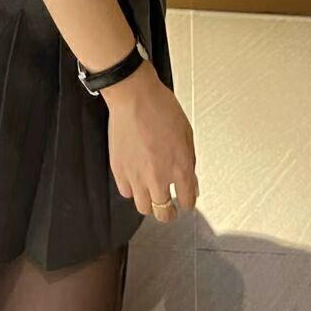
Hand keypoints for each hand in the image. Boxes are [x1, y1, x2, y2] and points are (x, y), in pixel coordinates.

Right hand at [103, 61, 198, 222]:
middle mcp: (159, 177)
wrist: (134, 96)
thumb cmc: (162, 108)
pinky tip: (136, 180)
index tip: (185, 200)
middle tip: (169, 208)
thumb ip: (189, 162)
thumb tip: (191, 182)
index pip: (187, 202)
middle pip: (164, 213)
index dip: (187, 202)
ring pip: (143, 208)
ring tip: (151, 195)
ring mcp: (137, 176)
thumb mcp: (187, 134)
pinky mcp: (119, 171)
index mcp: (180, 168)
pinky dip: (132, 189)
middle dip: (169, 213)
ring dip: (150, 204)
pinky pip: (126, 192)